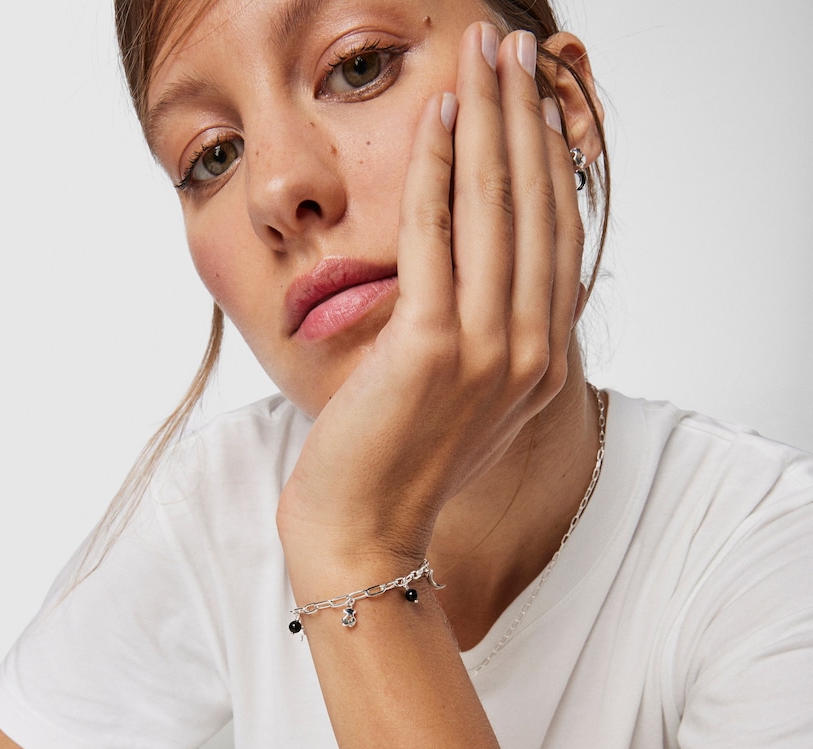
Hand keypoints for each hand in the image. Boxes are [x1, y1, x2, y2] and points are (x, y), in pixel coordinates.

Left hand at [278, 23, 585, 582]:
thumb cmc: (399, 464)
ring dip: (490, 119)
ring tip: (484, 54)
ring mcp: (486, 353)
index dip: (552, 163)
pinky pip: (436, 236)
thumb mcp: (464, 401)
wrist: (363, 528)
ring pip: (496, 210)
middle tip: (516, 49)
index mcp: (542, 366)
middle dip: (526, 117)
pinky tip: (437, 116)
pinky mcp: (430, 349)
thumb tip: (482, 285)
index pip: (557, 240)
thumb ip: (489, 343)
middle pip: (537, 209)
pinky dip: (437, 168)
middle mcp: (530, 355)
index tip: (538, 104)